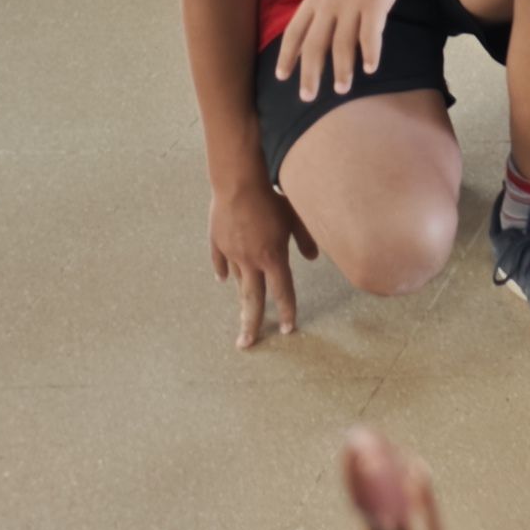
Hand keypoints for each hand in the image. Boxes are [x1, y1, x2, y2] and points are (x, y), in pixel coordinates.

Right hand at [212, 174, 312, 348]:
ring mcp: (232, 254)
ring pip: (238, 283)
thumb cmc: (272, 198)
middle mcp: (251, 261)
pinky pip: (221, 262)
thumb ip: (306, 238)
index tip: (289, 330)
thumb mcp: (296, 217)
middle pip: (253, 299)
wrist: (237, 184)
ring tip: (241, 321)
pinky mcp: (217, 244)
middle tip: (246, 345)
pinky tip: (224, 280)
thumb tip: (312, 258)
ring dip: (241, 302)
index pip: (282, 291)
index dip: (287, 311)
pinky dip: (224, 271)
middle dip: (252, 324)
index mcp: (272, 257)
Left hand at [275, 0, 417, 103]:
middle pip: (313, 46)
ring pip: (341, 46)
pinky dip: (369, 54)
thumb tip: (326, 16)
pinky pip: (370, 35)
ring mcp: (352, 2)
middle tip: (307, 98)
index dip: (287, 56)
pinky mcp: (376, 1)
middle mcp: (329, 2)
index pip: (294, 31)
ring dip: (341, 71)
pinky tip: (370, 68)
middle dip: (309, 75)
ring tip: (343, 89)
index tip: (281, 77)